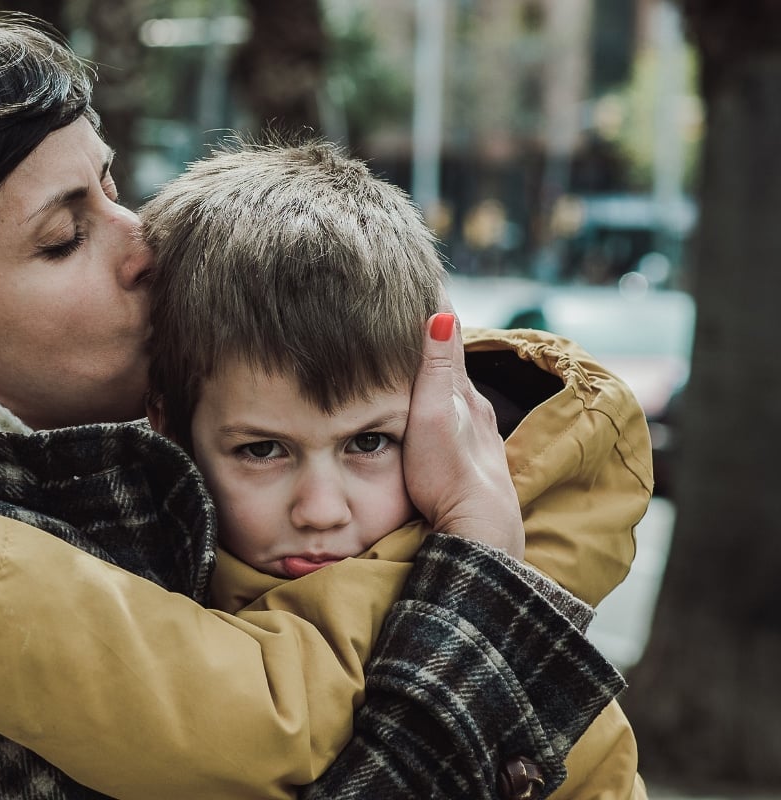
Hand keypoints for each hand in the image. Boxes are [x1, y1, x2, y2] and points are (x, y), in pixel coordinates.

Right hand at [403, 313, 523, 558]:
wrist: (477, 530)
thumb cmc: (447, 473)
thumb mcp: (434, 414)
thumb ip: (437, 367)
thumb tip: (444, 313)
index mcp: (465, 394)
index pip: (451, 340)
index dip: (438, 311)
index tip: (427, 277)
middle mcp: (476, 411)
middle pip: (455, 366)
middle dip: (438, 338)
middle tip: (421, 307)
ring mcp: (478, 438)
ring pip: (458, 395)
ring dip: (443, 374)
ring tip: (427, 353)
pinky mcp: (473, 462)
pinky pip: (457, 420)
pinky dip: (446, 404)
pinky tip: (442, 412)